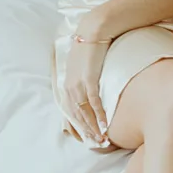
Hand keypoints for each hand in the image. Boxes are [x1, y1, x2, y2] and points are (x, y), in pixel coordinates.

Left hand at [61, 28, 110, 148]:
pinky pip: (94, 103)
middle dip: (86, 131)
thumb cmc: (91, 45)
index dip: (77, 126)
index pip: (69, 111)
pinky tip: (105, 125)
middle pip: (76, 115)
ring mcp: (78, 84)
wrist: (94, 29)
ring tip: (101, 139)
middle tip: (96, 143)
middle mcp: (69, 86)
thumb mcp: (82, 64)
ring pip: (84, 112)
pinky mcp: (89, 79)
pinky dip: (99, 116)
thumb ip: (83, 76)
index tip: (86, 137)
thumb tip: (90, 85)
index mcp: (66, 83)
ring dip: (93, 127)